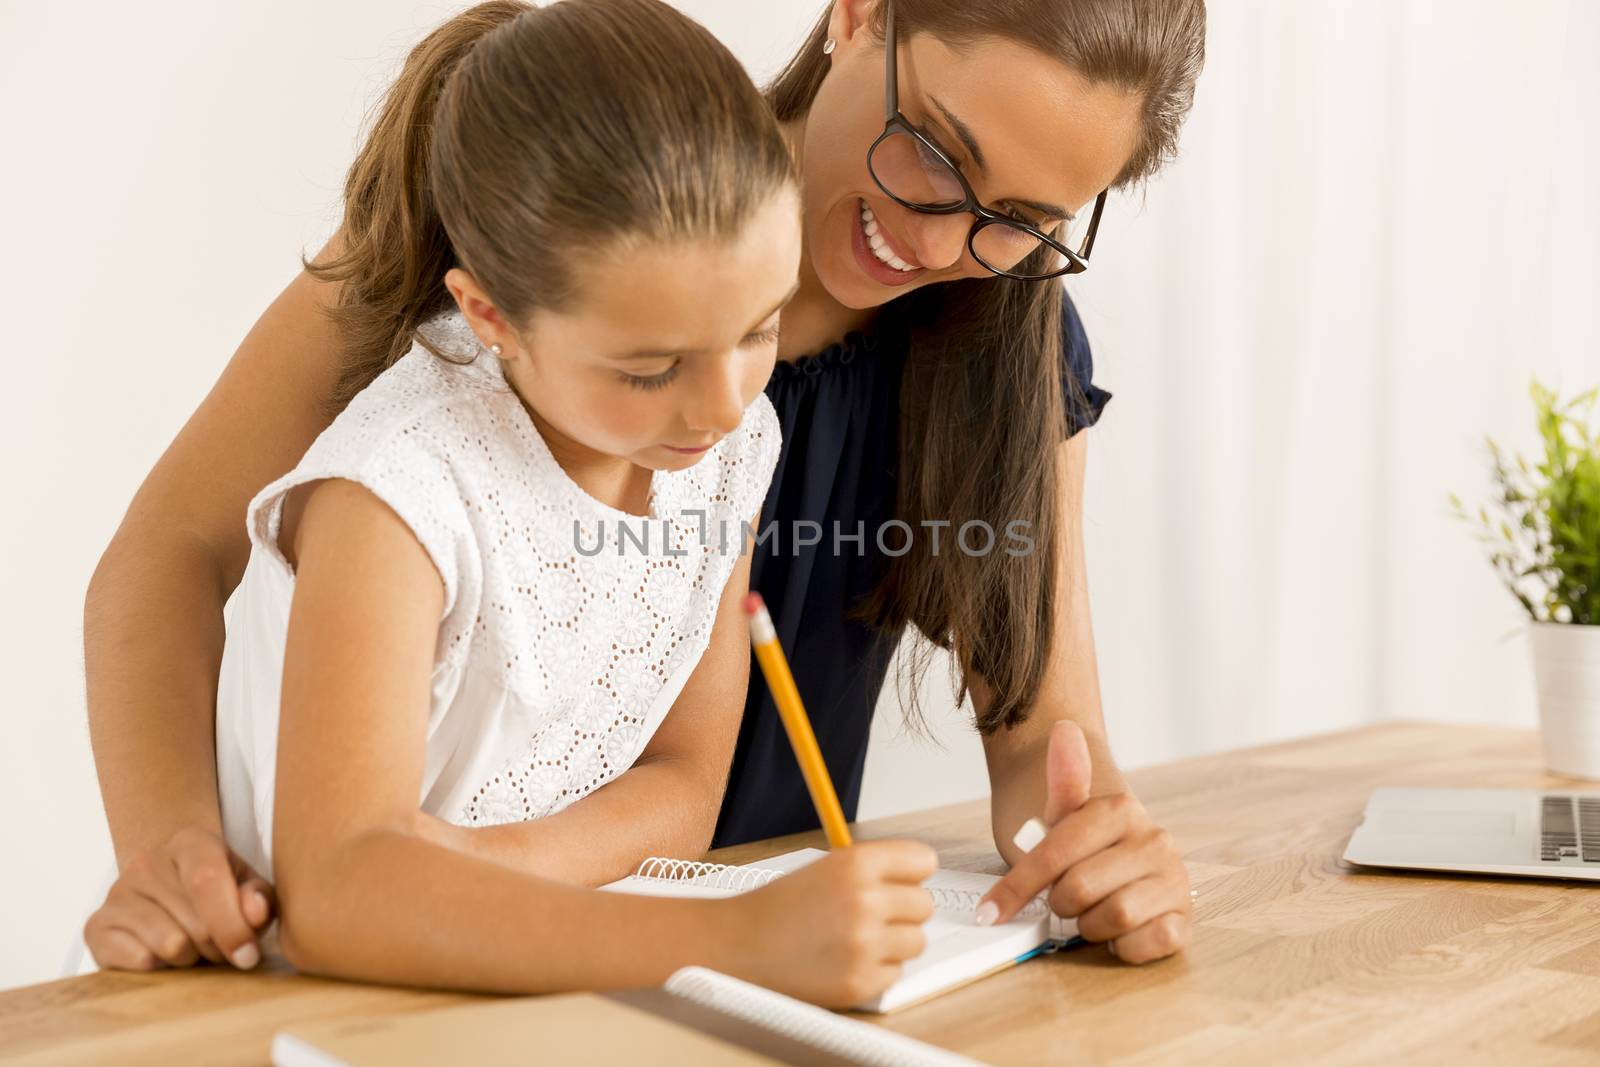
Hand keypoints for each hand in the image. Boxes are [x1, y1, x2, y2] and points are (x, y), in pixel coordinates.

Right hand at [84, 827, 275, 970]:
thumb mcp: (248, 889)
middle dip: (218, 948)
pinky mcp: (96, 926)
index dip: (232, 925)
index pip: (207, 881)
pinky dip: (159, 968)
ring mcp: (117, 892)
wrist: (168, 892)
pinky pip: (138, 960)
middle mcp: (148, 862)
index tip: (248, 955)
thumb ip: (260, 899)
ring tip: (194, 948)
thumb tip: (255, 912)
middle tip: (220, 948)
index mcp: (190, 842)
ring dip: (191, 959)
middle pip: (195, 922)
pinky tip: (164, 954)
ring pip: (168, 944)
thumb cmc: (218, 892)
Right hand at [729, 840, 937, 1006]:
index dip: (911, 873)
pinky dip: (876, 969)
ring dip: (894, 942)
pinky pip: (896, 973)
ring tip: (858, 938)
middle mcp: (865, 901)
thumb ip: (874, 870)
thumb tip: (919, 879)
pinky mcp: (860, 981)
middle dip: (903, 910)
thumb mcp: (827, 867)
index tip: (903, 880)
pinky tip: (846, 960)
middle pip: (924, 904)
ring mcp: (864, 945)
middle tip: (875, 914)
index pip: (923, 861)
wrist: (739, 944)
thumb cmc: (780, 906)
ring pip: (916, 941)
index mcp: (856, 863)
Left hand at [980, 722, 1190, 963]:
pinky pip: (1143, 943)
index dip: (1017, 886)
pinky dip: (1122, 946)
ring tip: (1092, 913)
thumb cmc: (1090, 850)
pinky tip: (1120, 932)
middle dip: (1060, 904)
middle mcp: (1156, 840)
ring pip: (1111, 917)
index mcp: (1120, 809)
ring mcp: (1175, 880)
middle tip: (1065, 900)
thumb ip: (1064, 778)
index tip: (989, 911)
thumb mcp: (1066, 818)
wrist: (1134, 875)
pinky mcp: (1185, 920)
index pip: (1055, 853)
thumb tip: (1064, 728)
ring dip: (1089, 926)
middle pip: (1078, 890)